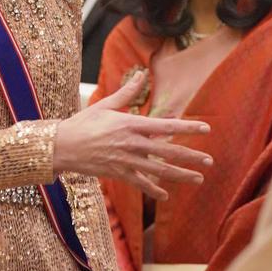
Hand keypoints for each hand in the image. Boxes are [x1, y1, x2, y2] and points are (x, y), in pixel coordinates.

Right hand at [53, 72, 211, 200]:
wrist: (61, 146)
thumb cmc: (83, 123)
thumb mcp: (105, 105)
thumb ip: (127, 93)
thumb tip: (141, 74)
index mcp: (131, 124)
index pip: (166, 127)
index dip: (188, 128)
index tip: (205, 129)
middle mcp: (132, 144)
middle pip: (168, 152)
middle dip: (191, 157)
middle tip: (210, 160)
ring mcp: (126, 161)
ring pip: (159, 171)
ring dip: (181, 176)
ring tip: (198, 179)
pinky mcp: (118, 174)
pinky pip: (140, 183)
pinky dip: (153, 190)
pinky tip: (165, 196)